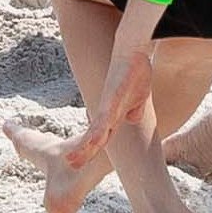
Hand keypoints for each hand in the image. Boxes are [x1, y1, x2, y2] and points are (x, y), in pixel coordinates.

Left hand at [59, 43, 154, 168]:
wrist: (132, 48)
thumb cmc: (135, 70)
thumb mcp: (140, 96)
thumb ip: (135, 109)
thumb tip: (132, 119)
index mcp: (114, 112)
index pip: (102, 135)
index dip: (92, 148)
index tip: (82, 161)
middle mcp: (107, 111)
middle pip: (94, 136)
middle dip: (83, 151)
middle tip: (71, 164)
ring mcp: (108, 105)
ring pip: (95, 131)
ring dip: (84, 147)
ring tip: (72, 160)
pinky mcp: (112, 99)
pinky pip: (105, 118)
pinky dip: (99, 131)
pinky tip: (94, 142)